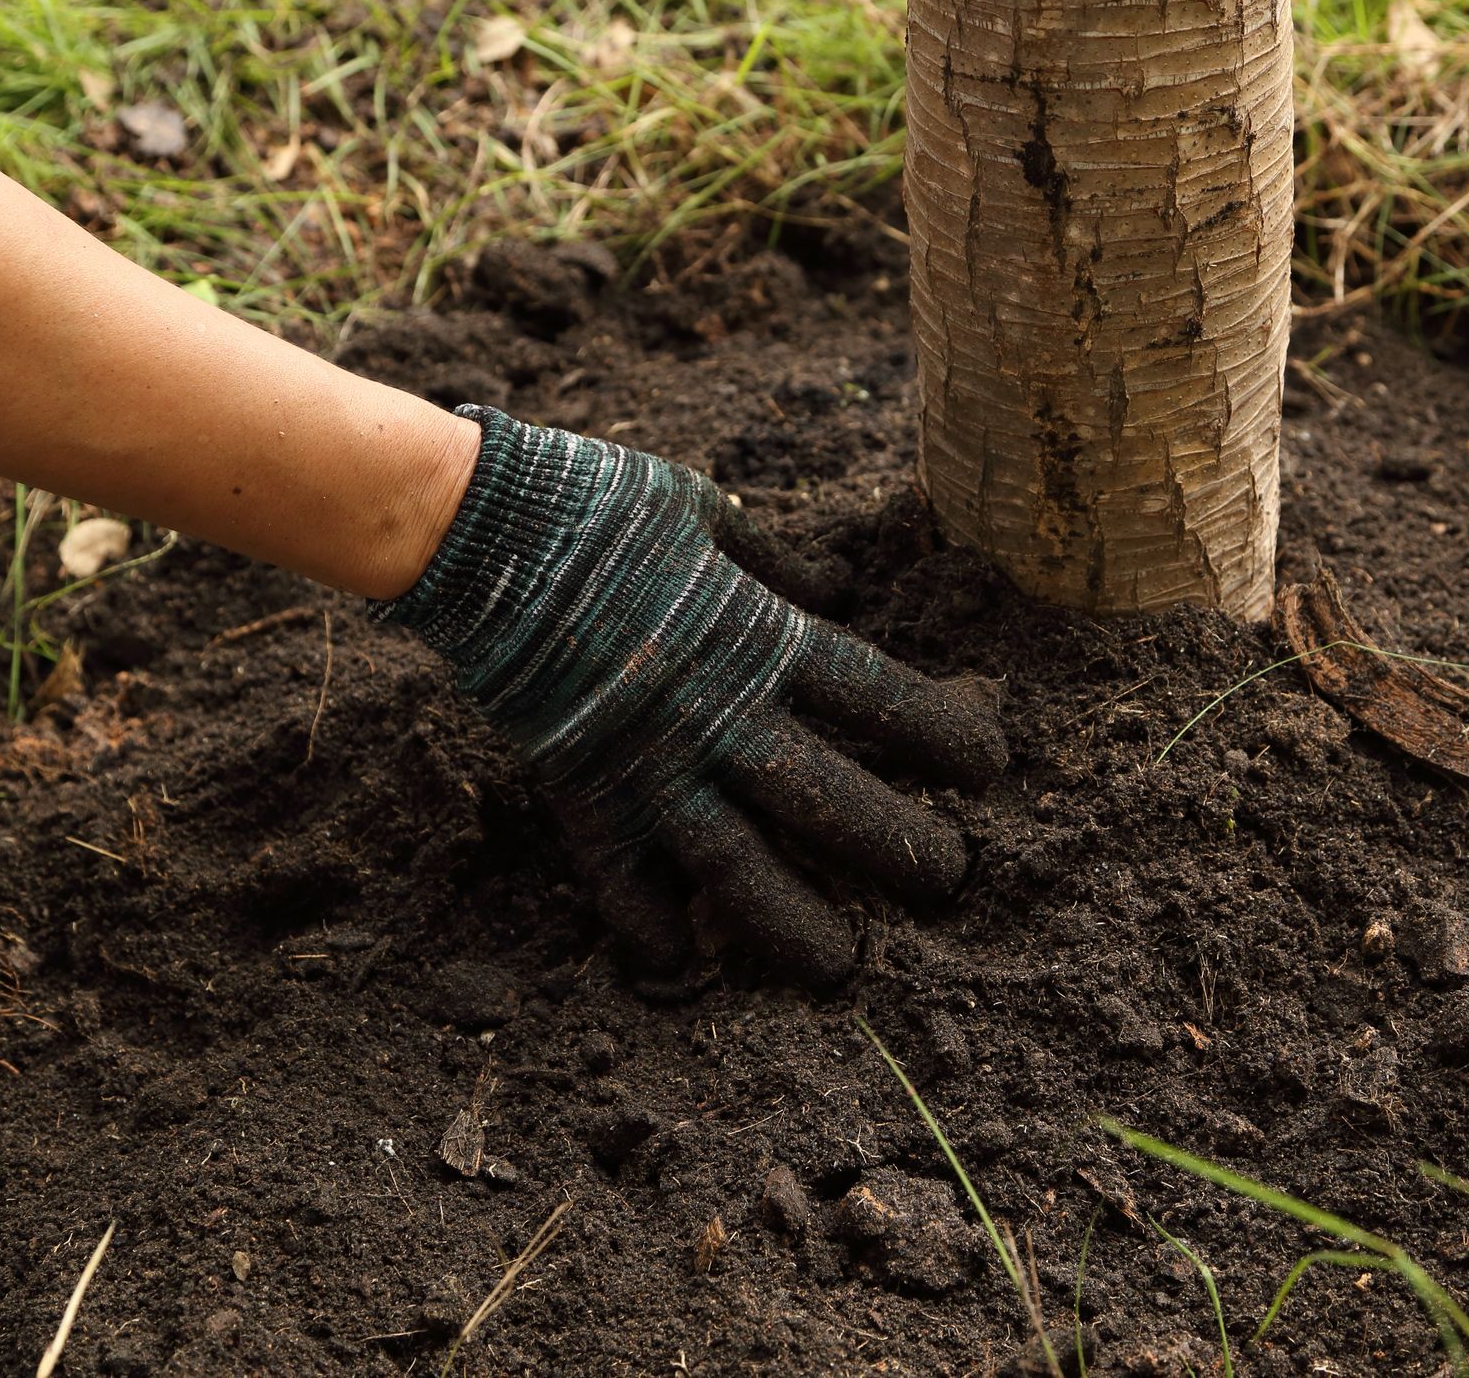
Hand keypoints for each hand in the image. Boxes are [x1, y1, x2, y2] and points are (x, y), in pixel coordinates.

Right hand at [375, 405, 1007, 985]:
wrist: (478, 528)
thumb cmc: (598, 503)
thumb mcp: (706, 512)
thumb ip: (777, 562)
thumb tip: (838, 593)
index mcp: (763, 640)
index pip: (883, 700)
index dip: (947, 735)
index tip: (990, 767)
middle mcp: (721, 716)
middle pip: (831, 800)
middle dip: (901, 847)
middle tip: (950, 881)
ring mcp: (650, 764)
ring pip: (739, 868)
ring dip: (794, 922)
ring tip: (841, 966)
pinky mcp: (581, 792)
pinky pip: (621, 878)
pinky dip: (648, 924)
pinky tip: (679, 960)